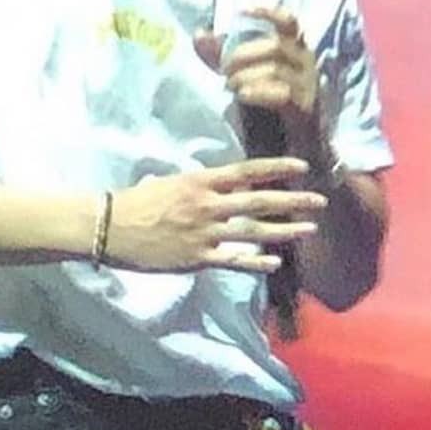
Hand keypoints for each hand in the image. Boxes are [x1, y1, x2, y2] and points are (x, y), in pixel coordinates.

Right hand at [105, 158, 323, 274]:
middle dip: (293, 200)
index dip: (277, 168)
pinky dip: (256, 261)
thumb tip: (212, 184)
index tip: (302, 166)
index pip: (247, 171)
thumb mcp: (167, 182)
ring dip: (285, 230)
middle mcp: (207, 205)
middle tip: (320, 200)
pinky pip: (233, 260)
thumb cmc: (135, 201)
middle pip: (259, 201)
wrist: (109, 227)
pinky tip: (276, 262)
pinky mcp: (197, 258)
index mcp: (199, 181)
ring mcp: (204, 233)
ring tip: (310, 229)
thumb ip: (195, 185)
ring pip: (253, 231)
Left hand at [195, 7, 320, 135]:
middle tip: (223, 70)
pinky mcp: (306, 108)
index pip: (288, 22)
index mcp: (295, 50)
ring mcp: (309, 86)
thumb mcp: (245, 76)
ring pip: (276, 69)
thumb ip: (222, 55)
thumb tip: (199, 34)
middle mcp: (306, 63)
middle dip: (244, 55)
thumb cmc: (268, 105)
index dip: (268, 13)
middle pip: (275, 46)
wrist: (294, 146)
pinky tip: (242, 95)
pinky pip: (283, 94)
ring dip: (247, 75)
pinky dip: (259, 91)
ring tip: (230, 86)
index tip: (242, 11)